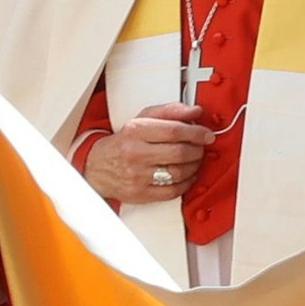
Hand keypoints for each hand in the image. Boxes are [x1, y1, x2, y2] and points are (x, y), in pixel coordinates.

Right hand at [83, 103, 214, 204]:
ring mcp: (137, 175)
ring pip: (178, 173)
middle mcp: (135, 153)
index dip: (196, 132)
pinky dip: (186, 183)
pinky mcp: (141, 194)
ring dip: (194, 166)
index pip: (173, 130)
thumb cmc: (124, 142)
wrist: (98, 167)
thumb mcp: (142, 119)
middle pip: (178, 152)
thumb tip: (195, 112)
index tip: (206, 134)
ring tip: (194, 160)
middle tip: (201, 147)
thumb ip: (170, 112)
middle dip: (197, 150)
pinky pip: (172, 191)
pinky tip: (187, 175)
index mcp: (136, 131)